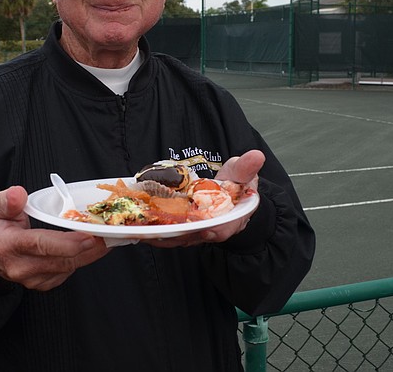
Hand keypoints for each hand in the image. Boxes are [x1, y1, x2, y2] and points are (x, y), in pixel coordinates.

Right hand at [0, 186, 108, 290]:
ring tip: (107, 239)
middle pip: (60, 259)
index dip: (66, 242)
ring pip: (68, 267)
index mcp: (8, 245)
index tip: (88, 236)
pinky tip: (92, 247)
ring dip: (90, 254)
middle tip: (108, 234)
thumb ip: (7, 200)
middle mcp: (20, 266)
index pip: (40, 244)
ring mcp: (32, 279)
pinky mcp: (42, 284)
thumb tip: (18, 194)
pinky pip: (67, 273)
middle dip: (88, 248)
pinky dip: (82, 260)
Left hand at [143, 149, 263, 247]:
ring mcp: (194, 233)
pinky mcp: (180, 230)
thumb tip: (256, 156)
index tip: (206, 229)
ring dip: (157, 234)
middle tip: (155, 229)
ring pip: (175, 237)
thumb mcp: (242, 174)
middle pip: (192, 236)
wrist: (228, 196)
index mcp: (229, 220)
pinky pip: (165, 232)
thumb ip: (246, 168)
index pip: (222, 229)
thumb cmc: (236, 185)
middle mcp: (210, 230)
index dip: (213, 229)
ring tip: (139, 227)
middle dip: (174, 233)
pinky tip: (136, 223)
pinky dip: (152, 229)